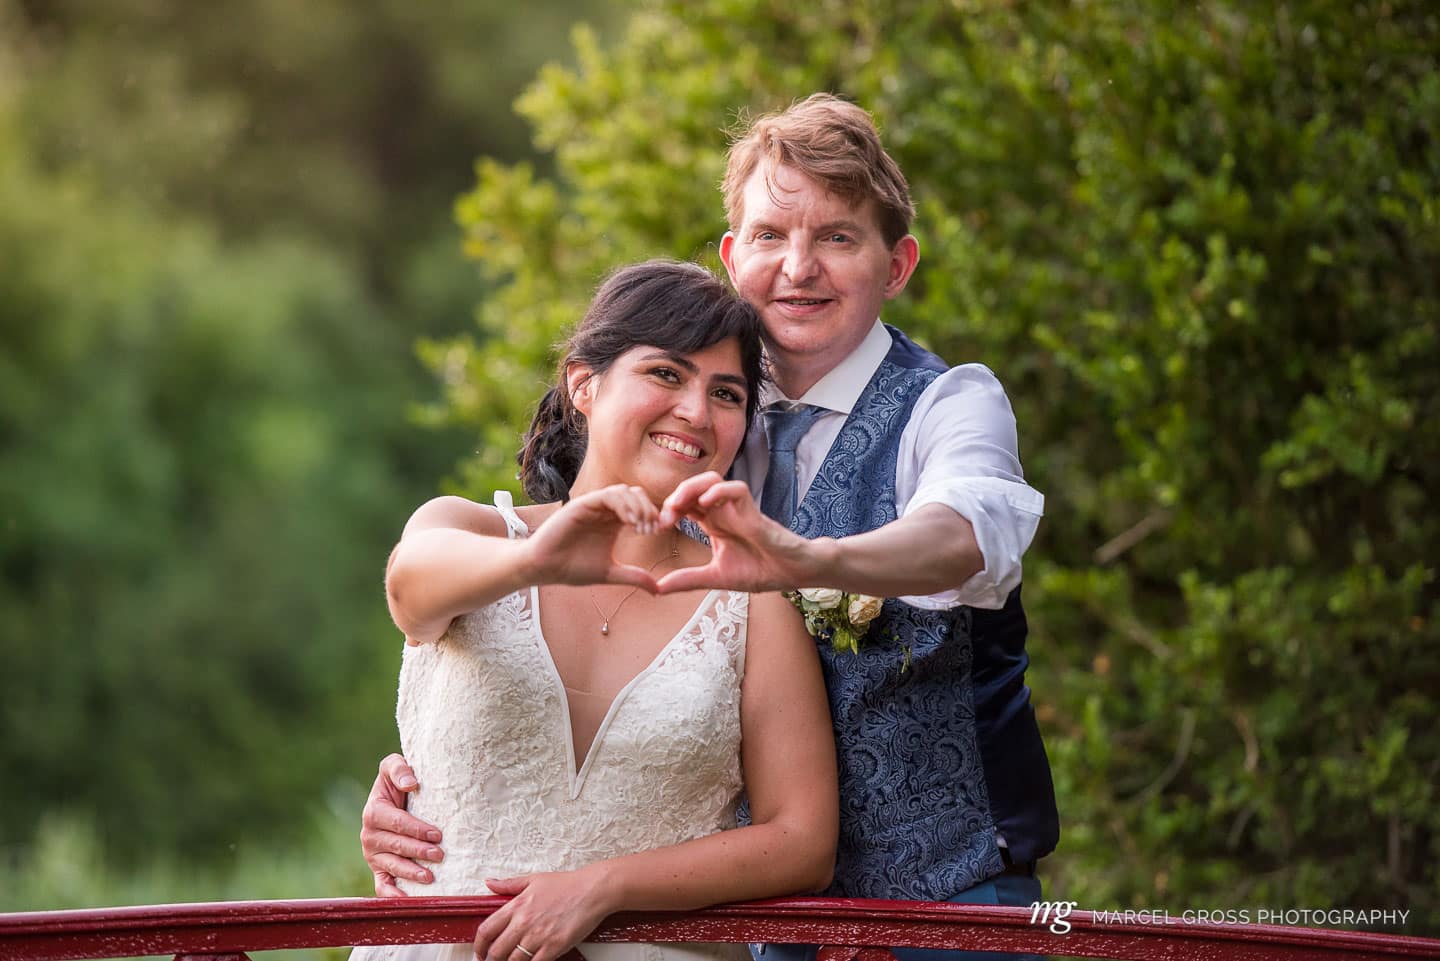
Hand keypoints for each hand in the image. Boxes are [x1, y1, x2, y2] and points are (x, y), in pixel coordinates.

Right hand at [360, 754, 444, 896]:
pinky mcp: (377, 868)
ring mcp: (372, 854)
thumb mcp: (393, 766)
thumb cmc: (399, 780)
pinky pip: (381, 884)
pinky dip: (391, 893)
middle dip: (418, 852)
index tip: (437, 834)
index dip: (416, 829)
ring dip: (410, 872)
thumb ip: (398, 768)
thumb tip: (410, 783)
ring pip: (391, 866)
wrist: (394, 795)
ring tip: (430, 877)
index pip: (397, 823)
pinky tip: (406, 899)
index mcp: (373, 811)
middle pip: (396, 846)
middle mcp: (369, 834)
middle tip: (440, 855)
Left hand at [473, 868, 614, 960]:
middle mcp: (524, 923)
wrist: (592, 891)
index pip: (486, 930)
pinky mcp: (553, 947)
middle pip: (496, 951)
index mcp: (516, 906)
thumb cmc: (567, 884)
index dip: (479, 946)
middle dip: (491, 960)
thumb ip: (508, 884)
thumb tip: (489, 882)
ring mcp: (538, 937)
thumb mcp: (534, 879)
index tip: (479, 952)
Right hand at [525, 485, 668, 589]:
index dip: (653, 516)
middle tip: (650, 529)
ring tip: (639, 526)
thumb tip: (658, 590)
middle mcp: (605, 511)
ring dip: (637, 506)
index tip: (657, 532)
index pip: (642, 507)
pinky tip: (628, 521)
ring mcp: (594, 506)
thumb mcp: (610, 573)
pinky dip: (622, 504)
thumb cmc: (573, 568)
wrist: (545, 568)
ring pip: (624, 491)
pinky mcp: (582, 505)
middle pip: (637, 495)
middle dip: (649, 509)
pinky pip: (608, 495)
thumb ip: (634, 577)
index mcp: (614, 522)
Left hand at [655, 472, 813, 593]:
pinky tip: (706, 505)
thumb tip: (657, 588)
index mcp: (713, 523)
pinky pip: (736, 488)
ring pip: (712, 479)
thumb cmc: (760, 570)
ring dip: (692, 487)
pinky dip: (719, 491)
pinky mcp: (753, 511)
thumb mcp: (716, 578)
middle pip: (693, 487)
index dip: (668, 510)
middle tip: (665, 517)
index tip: (657, 527)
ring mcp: (737, 509)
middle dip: (675, 496)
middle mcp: (723, 512)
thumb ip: (688, 580)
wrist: (792, 573)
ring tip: (679, 505)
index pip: (684, 504)